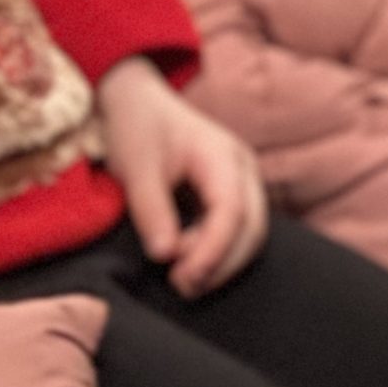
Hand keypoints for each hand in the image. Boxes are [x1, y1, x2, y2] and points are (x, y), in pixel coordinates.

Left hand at [99, 58, 268, 299]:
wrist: (138, 101)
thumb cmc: (138, 127)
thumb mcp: (136, 166)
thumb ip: (151, 209)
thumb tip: (165, 254)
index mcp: (222, 155)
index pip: (232, 211)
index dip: (212, 251)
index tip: (182, 276)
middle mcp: (242, 168)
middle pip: (252, 228)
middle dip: (221, 264)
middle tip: (181, 285)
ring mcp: (242, 181)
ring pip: (250, 234)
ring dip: (221, 262)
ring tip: (182, 279)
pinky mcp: (232, 193)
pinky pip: (239, 230)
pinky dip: (219, 252)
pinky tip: (189, 263)